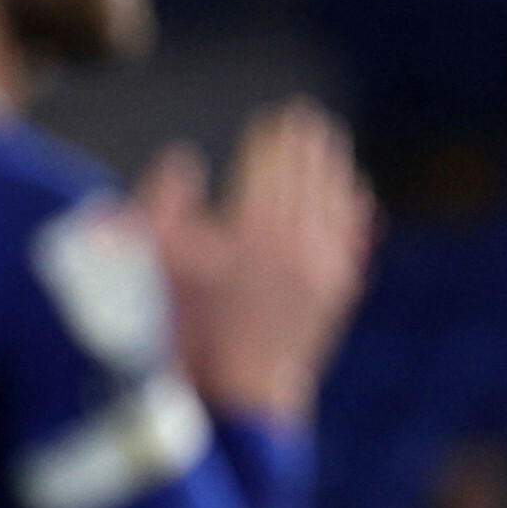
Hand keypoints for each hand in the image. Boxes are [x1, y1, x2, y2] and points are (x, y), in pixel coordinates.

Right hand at [137, 97, 374, 423]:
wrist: (233, 392)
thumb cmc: (182, 329)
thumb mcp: (152, 261)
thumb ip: (161, 201)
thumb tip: (181, 157)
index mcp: (253, 224)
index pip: (271, 162)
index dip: (272, 135)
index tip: (275, 115)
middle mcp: (298, 237)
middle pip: (309, 174)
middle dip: (307, 143)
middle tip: (306, 117)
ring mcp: (324, 265)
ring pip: (337, 199)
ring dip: (333, 167)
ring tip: (329, 144)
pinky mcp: (336, 291)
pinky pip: (351, 234)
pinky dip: (353, 207)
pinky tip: (354, 195)